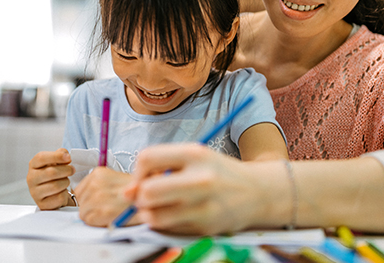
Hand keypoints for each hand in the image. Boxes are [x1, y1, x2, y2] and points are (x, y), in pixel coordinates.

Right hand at [27, 148, 74, 209]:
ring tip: (66, 181)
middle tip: (72, 170)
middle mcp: (31, 178)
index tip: (68, 158)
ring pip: (56, 186)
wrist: (54, 193)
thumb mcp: (57, 162)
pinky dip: (65, 194)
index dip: (56, 156)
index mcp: (34, 165)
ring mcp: (34, 192)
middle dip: (66, 170)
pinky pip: (58, 198)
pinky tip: (62, 192)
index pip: (41, 157)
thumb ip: (60, 154)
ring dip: (66, 182)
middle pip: (51, 172)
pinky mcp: (42, 204)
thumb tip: (65, 154)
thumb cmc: (55, 175)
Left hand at [74, 167, 135, 226]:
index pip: (79, 190)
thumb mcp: (115, 180)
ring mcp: (98, 197)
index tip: (102, 200)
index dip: (89, 198)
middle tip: (108, 206)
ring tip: (111, 211)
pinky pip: (88, 221)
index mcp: (99, 172)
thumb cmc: (135, 192)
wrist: (150, 200)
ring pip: (82, 212)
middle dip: (90, 207)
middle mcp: (96, 182)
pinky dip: (98, 222)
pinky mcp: (101, 212)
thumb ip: (98, 185)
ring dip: (94, 215)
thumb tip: (83, 197)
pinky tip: (111, 216)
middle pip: (79, 201)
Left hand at [126, 143, 276, 234]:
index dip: (138, 170)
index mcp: (195, 153)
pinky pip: (168, 229)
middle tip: (147, 197)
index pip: (147, 158)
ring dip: (149, 214)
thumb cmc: (219, 173)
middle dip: (140, 197)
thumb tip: (126, 193)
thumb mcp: (195, 158)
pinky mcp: (205, 226)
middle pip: (147, 191)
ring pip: (153, 216)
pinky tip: (177, 215)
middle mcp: (200, 178)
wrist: (257, 192)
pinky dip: (165, 224)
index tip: (144, 177)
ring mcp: (204, 205)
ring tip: (160, 207)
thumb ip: (161, 168)